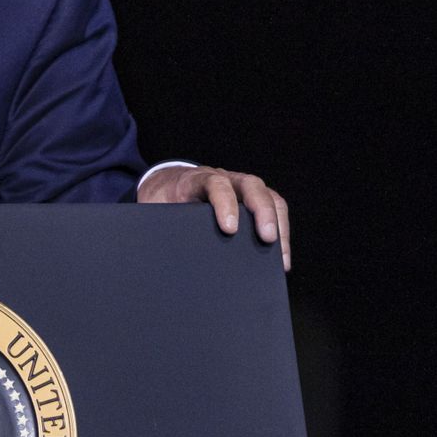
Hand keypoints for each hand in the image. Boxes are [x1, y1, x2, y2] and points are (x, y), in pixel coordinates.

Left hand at [137, 165, 290, 270]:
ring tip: (281, 258)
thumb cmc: (162, 199)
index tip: (229, 229)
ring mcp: (240, 187)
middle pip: (251, 185)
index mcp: (196, 179)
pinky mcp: (250, 200)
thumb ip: (161, 224)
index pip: (215, 184)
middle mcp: (223, 178)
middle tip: (267, 239)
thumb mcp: (155, 210)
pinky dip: (281, 231)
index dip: (224, 204)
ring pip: (268, 196)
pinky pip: (273, 209)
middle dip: (262, 211)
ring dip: (279, 225)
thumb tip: (164, 252)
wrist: (165, 185)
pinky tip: (281, 258)